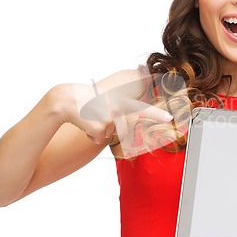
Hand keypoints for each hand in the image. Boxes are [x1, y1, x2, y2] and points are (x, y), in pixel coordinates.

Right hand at [52, 83, 172, 144]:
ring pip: (107, 135)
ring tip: (90, 117)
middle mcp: (117, 108)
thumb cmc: (87, 101)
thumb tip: (124, 125)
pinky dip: (89, 134)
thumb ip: (119, 112)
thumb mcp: (107, 102)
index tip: (170, 118)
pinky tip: (84, 122)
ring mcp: (108, 117)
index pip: (143, 109)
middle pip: (121, 131)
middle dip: (109, 129)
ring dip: (98, 131)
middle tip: (97, 115)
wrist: (67, 98)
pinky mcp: (98, 126)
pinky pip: (97, 138)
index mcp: (121, 102)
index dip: (157, 115)